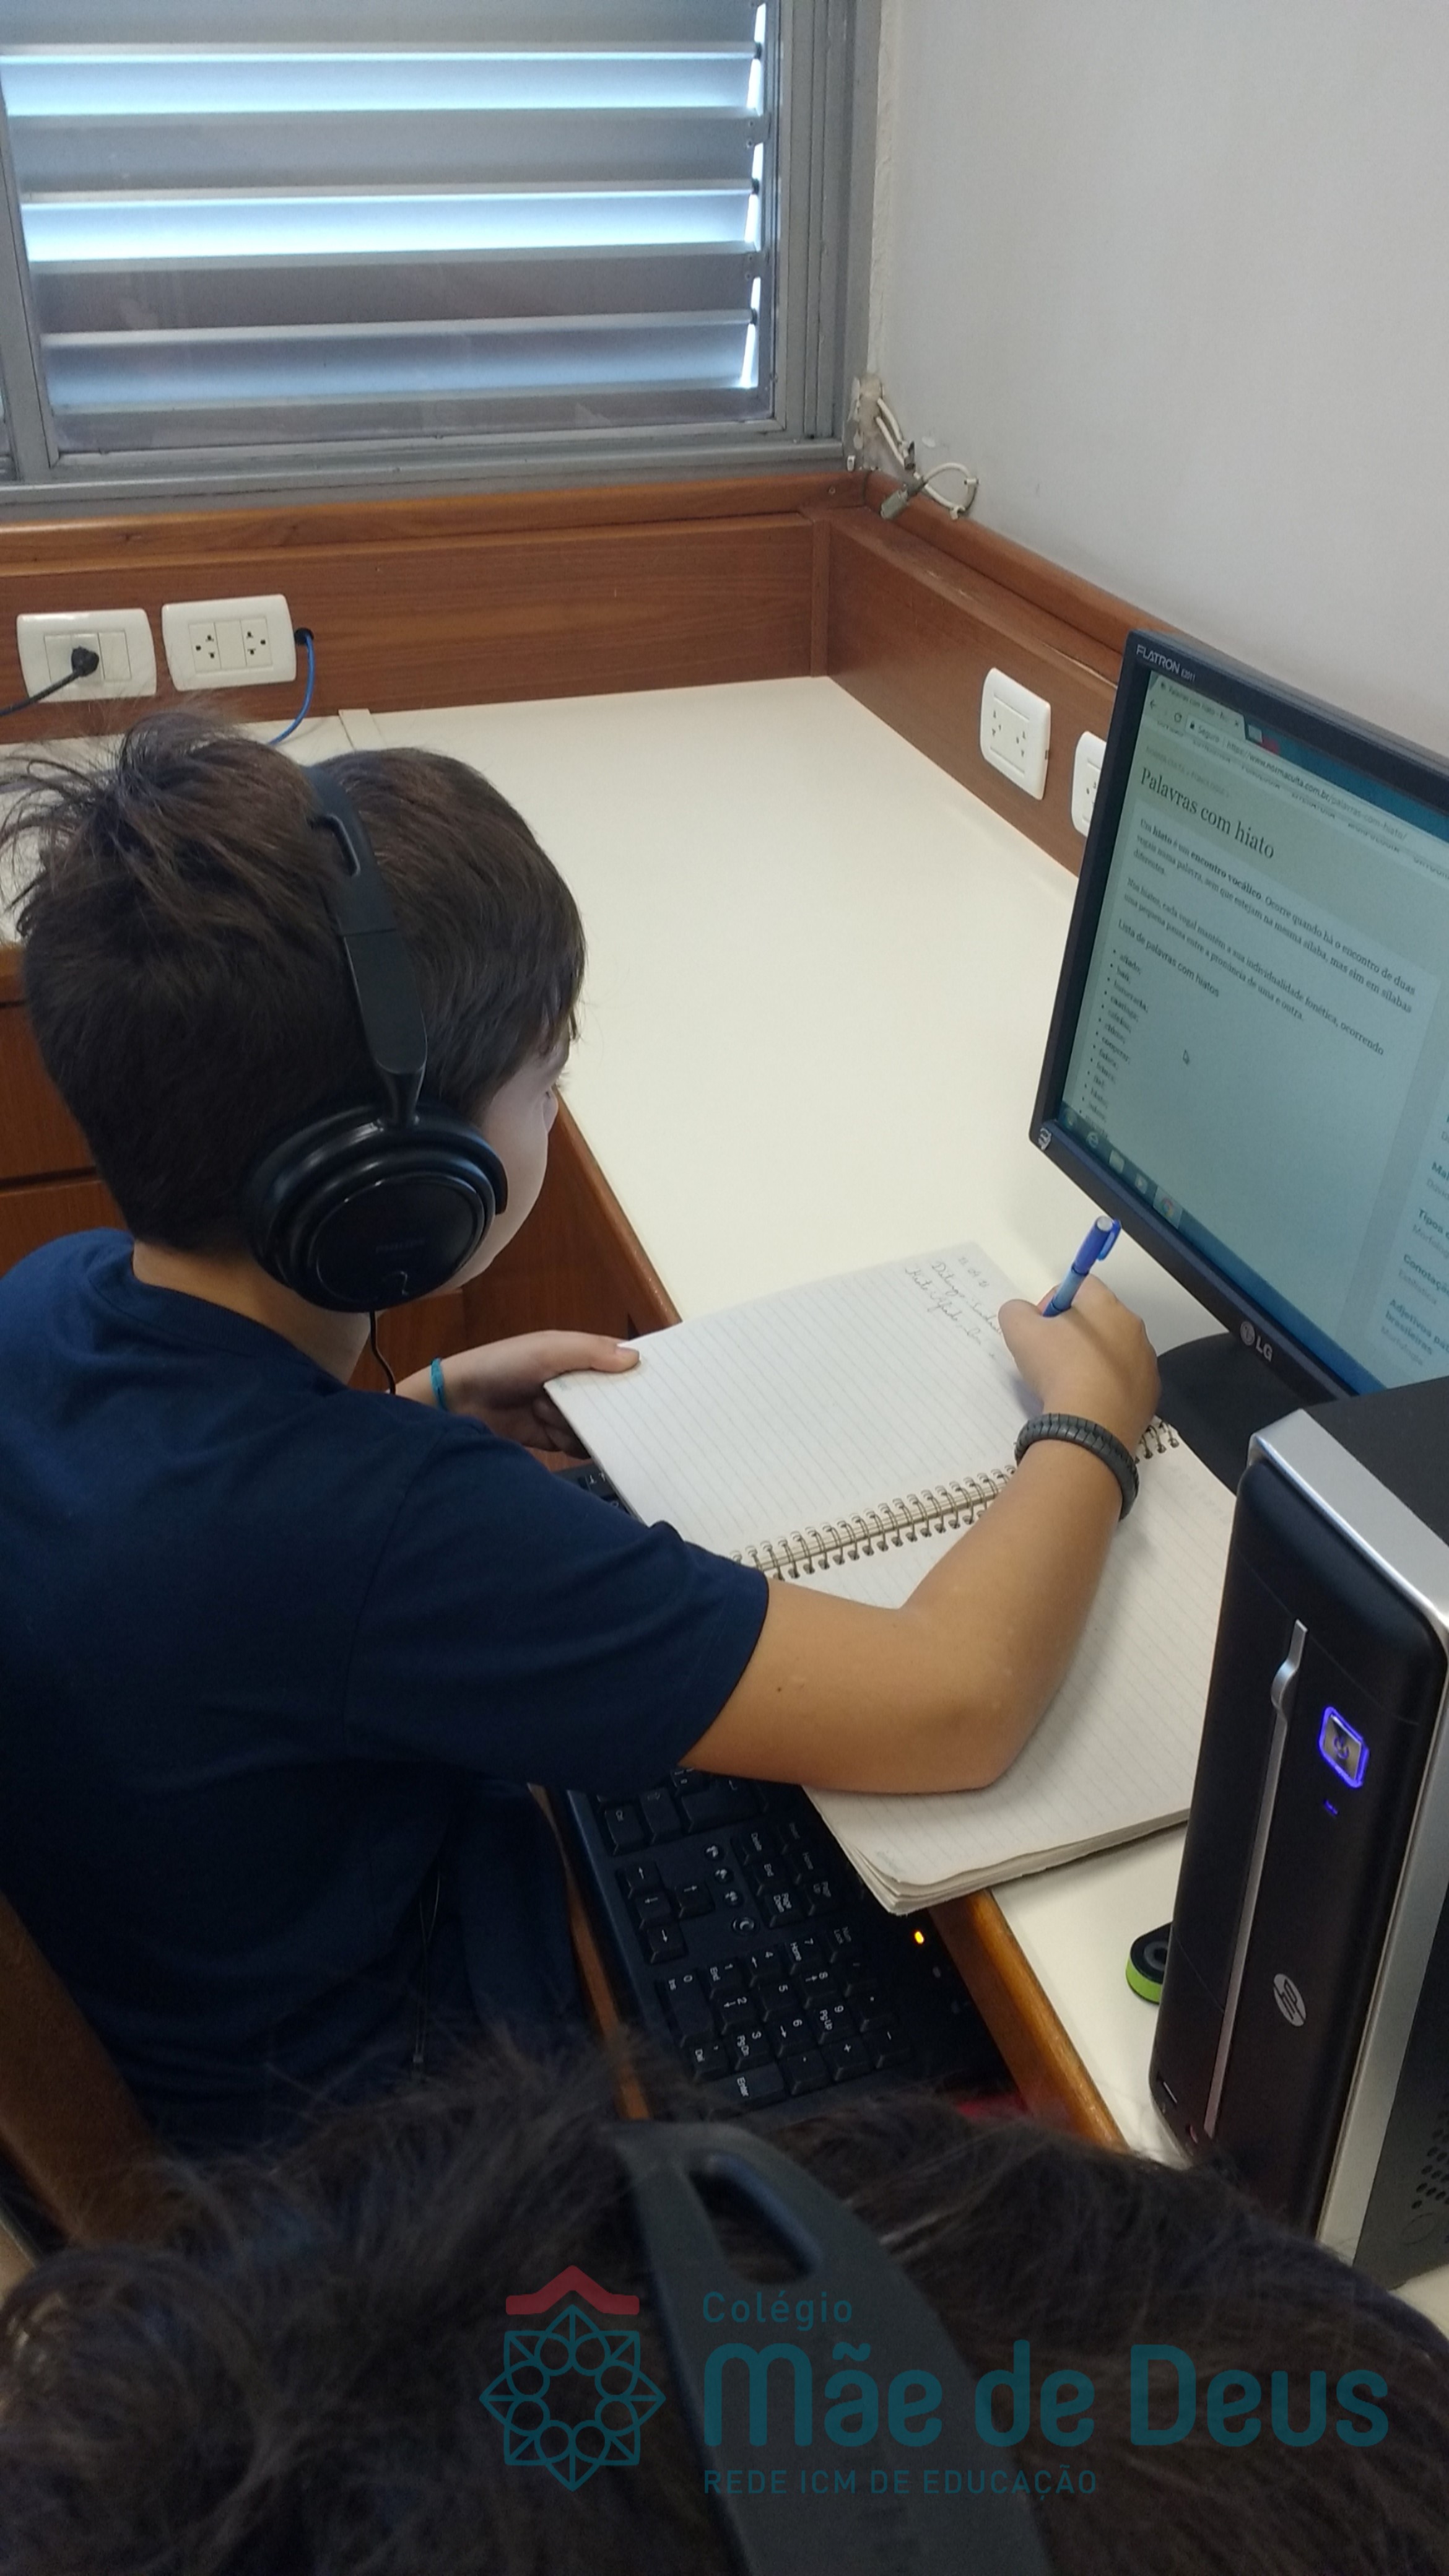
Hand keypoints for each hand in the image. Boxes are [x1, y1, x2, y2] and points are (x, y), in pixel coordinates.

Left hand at [399, 1332, 637, 1451]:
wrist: (458, 1404)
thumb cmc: (502, 1366)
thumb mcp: (546, 1350)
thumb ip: (590, 1353)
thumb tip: (636, 1359)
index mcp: (577, 1354)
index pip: (618, 1361)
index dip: (638, 1372)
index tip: (663, 1386)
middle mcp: (575, 1382)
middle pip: (613, 1398)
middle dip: (611, 1406)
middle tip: (618, 1414)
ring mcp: (564, 1412)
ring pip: (597, 1424)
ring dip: (576, 1423)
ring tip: (545, 1413)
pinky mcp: (553, 1438)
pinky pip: (579, 1444)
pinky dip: (570, 1443)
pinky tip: (553, 1435)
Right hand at [997, 1275, 1158, 1450]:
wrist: (1091, 1426)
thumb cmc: (1058, 1369)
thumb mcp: (1020, 1332)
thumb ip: (1016, 1312)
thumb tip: (1023, 1314)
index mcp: (1106, 1304)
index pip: (1079, 1286)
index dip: (1053, 1303)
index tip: (1041, 1330)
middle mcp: (1133, 1327)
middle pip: (1099, 1319)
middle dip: (1074, 1333)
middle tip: (1051, 1358)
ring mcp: (1146, 1361)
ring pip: (1114, 1351)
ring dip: (1093, 1360)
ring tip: (1071, 1385)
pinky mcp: (1150, 1392)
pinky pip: (1126, 1381)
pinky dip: (1108, 1387)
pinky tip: (1090, 1402)